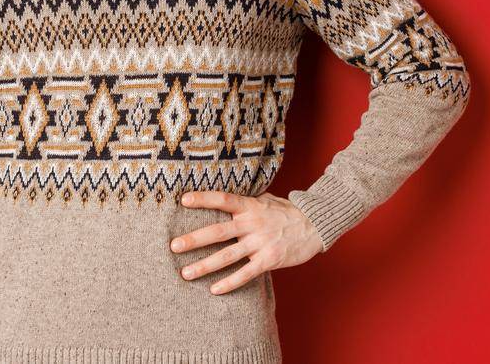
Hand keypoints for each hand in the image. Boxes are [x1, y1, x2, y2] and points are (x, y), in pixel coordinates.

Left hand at [169, 190, 322, 294]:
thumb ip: (245, 201)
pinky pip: (246, 273)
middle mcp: (252, 224)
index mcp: (250, 207)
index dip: (204, 199)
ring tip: (185, 273)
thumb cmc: (287, 212)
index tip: (183, 200)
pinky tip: (214, 290)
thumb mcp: (266, 200)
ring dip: (204, 266)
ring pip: (227, 256)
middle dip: (194, 239)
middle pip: (218, 231)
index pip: (223, 200)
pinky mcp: (269, 260)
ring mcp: (260, 243)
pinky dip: (230, 282)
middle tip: (173, 246)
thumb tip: (224, 199)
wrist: (316, 225)